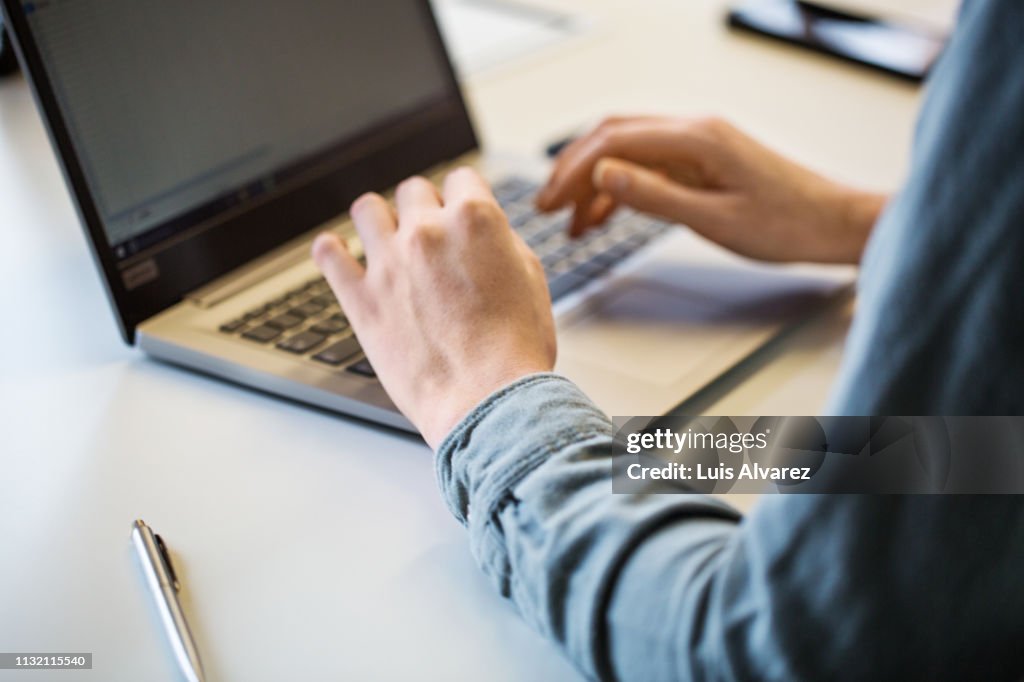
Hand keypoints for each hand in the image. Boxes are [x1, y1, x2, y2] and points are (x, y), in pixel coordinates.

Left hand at [312, 168, 556, 448]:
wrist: (487, 401)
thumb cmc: (515, 351)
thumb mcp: (530, 278)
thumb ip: (500, 241)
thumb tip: (484, 231)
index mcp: (474, 220)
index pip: (461, 178)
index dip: (463, 196)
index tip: (459, 210)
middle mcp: (427, 232)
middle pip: (413, 190)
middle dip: (423, 209)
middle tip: (430, 235)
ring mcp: (388, 264)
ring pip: (366, 208)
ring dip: (378, 219)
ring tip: (383, 237)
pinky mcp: (361, 299)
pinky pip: (328, 256)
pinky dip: (331, 251)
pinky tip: (337, 253)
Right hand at [537, 116, 886, 263]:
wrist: (833, 224)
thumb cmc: (787, 224)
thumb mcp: (714, 219)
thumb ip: (655, 196)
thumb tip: (602, 174)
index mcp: (696, 138)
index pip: (614, 140)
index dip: (573, 169)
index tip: (548, 201)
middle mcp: (694, 132)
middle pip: (614, 137)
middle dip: (574, 170)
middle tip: (546, 207)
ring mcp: (698, 145)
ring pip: (629, 153)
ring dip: (595, 183)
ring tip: (571, 223)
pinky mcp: (703, 162)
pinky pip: (650, 167)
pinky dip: (622, 189)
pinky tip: (605, 216)